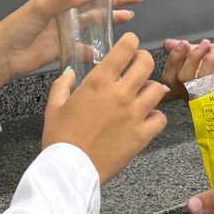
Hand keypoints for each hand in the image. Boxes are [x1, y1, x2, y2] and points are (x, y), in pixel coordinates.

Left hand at [0, 0, 144, 99]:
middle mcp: (64, 9)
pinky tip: (108, 48)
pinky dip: (96, 48)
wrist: (3, 56)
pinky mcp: (65, 46)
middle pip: (95, 0)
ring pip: (94, 21)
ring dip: (112, 18)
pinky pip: (85, 47)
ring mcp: (66, 28)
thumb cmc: (16, 28)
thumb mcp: (40, 8)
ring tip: (130, 17)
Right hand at [42, 33, 167, 183]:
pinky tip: (145, 118)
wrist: (70, 171)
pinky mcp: (142, 135)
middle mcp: (120, 94)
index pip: (125, 49)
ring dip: (150, 88)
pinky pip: (160, 118)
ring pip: (157, 89)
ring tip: (142, 94)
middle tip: (138, 65)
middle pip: (146, 63)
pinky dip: (155, 116)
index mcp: (98, 82)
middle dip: (143, 60)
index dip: (130, 42)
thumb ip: (62, 85)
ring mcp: (134, 114)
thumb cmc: (59, 139)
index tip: (130, 43)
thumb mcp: (53, 107)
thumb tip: (70, 73)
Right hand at [159, 38, 213, 99]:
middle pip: (170, 81)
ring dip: (193, 57)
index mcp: (190, 82)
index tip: (172, 47)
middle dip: (176, 58)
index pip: (169, 79)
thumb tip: (167, 44)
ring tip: (207, 45)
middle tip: (185, 43)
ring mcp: (202, 98)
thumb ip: (189, 50)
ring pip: (184, 80)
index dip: (167, 63)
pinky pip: (201, 83)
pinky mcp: (213, 101)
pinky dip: (207, 62)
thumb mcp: (209, 51)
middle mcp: (193, 92)